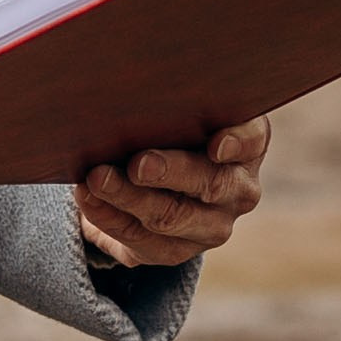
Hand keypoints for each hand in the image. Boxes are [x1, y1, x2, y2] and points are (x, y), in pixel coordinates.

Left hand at [76, 118, 270, 271]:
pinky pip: (142, 241)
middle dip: (171, 172)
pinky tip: (88, 198)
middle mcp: (238, 189)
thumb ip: (172, 103)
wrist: (149, 178)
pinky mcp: (176, 250)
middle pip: (211, 183)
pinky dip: (109, 217)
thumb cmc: (168, 129)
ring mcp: (211, 226)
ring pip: (171, 217)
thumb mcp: (177, 112)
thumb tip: (133, 90)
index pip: (252, 139)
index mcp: (246, 146)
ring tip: (96, 179)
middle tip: (138, 164)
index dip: (237, 141)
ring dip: (129, 198)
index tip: (216, 145)